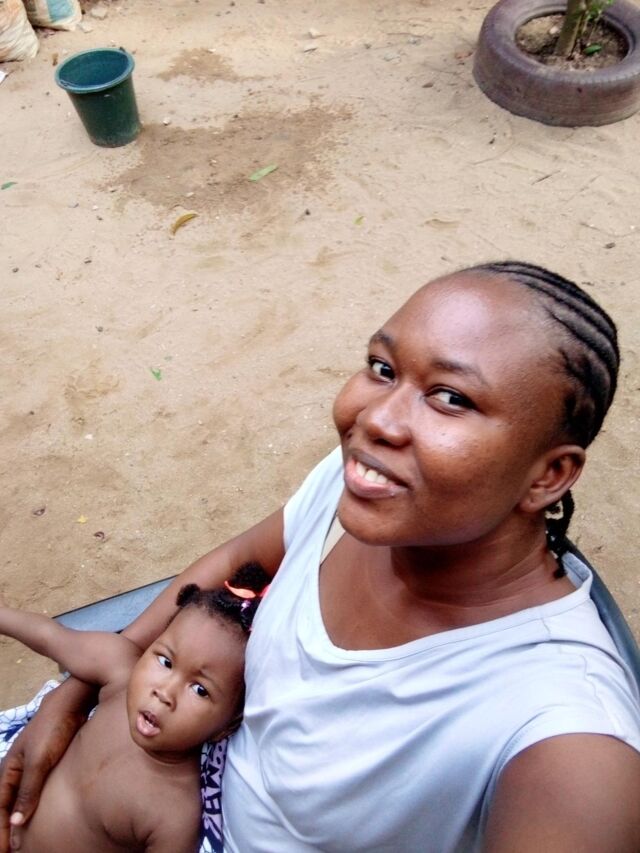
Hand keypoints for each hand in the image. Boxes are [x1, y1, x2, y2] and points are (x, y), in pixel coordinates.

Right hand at [0, 679, 94, 851]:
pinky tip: (36, 821)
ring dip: (17, 823)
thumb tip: (15, 824)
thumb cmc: (53, 728)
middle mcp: (16, 771)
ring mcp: (30, 769)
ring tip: (20, 845)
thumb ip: (28, 791)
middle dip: (4, 831)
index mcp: (8, 770)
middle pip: (4, 808)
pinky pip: (32, 795)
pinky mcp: (45, 766)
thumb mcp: (39, 761)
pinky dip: (29, 810)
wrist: (71, 703)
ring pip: (18, 802)